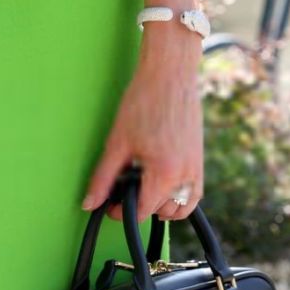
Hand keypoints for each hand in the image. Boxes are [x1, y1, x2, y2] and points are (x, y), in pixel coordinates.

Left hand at [81, 34, 203, 222]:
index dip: (121, 213)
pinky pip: (193, 193)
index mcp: (165, 173)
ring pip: (182, 207)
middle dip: (141, 207)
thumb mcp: (117, 143)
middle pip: (162, 211)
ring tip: (142, 190)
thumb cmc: (143, 102)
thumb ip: (103, 178)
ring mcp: (196, 169)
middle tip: (122, 192)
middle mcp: (186, 176)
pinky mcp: (200, 160)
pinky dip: (179, 197)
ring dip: (162, 207)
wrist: (169, 76)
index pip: (143, 211)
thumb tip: (90, 203)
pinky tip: (161, 185)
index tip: (110, 207)